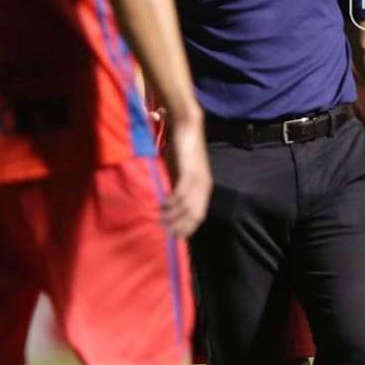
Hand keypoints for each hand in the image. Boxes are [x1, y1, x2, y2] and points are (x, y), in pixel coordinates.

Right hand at [160, 116, 211, 236]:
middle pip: (195, 216)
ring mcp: (199, 180)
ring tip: (160, 221)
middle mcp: (204, 187)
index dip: (187, 228)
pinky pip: (181, 193)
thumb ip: (176, 188)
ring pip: (188, 207)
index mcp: (204, 189)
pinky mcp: (190, 172)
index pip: (199, 216)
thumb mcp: (180, 173)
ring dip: (173, 217)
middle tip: (166, 234)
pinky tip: (163, 207)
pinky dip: (172, 203)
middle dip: (181, 227)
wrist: (188, 127)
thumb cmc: (181, 150)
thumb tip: (165, 205)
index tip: (174, 237)